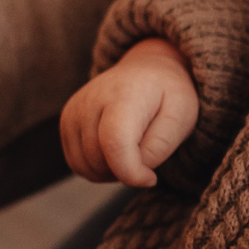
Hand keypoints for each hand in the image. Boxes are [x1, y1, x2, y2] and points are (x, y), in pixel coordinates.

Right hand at [59, 38, 197, 186]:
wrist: (147, 70)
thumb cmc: (168, 96)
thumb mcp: (182, 118)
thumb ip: (158, 148)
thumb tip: (133, 173)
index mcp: (124, 95)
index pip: (115, 144)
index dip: (132, 172)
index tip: (151, 178)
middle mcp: (91, 100)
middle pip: (100, 160)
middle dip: (125, 171)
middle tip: (145, 155)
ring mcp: (74, 110)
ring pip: (86, 167)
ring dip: (110, 172)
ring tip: (131, 151)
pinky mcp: (66, 121)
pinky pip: (77, 164)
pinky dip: (97, 168)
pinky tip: (114, 152)